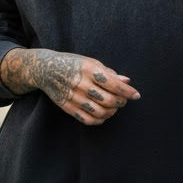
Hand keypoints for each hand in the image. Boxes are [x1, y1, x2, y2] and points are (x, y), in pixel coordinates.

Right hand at [0, 48, 139, 124]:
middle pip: (109, 100)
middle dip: (121, 102)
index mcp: (89, 70)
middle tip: (123, 100)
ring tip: (114, 107)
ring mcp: (74, 97)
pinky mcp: (68, 107)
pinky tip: (104, 114)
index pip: (114, 84)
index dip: (128, 92)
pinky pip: (88, 120)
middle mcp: (81, 84)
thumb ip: (109, 73)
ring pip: (100, 112)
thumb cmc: (73, 63)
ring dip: (112, 112)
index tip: (136, 95)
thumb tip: (127, 81)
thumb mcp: (91, 62)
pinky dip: (100, 120)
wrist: (46, 70)